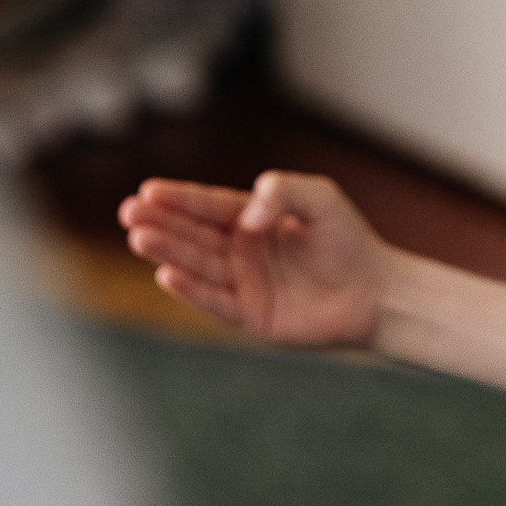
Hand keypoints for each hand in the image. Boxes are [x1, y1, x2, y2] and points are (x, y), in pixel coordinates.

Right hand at [116, 171, 390, 345]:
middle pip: (193, 233)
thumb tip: (247, 215)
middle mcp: (241, 248)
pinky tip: (168, 274)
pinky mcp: (250, 314)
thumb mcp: (319, 198)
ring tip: (139, 237)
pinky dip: (192, 289)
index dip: (178, 197)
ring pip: (197, 264)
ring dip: (168, 251)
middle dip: (160, 222)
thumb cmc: (348, 240)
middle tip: (128, 212)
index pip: (207, 204)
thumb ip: (283, 191)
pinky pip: (215, 300)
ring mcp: (243, 282)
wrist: (376, 290)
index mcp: (253, 216)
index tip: (147, 190)